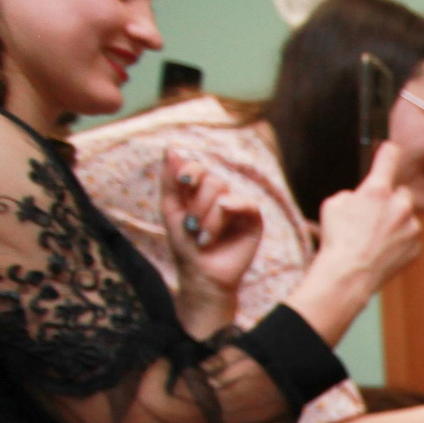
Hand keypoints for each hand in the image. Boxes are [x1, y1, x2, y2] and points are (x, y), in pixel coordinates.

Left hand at [161, 149, 262, 318]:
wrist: (201, 274)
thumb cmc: (185, 245)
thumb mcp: (170, 209)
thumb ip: (170, 180)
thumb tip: (171, 148)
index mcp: (200, 192)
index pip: (198, 167)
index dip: (190, 171)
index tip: (183, 184)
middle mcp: (220, 196)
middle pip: (210, 179)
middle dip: (196, 204)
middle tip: (191, 227)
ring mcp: (238, 206)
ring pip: (222, 191)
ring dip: (206, 216)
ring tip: (203, 236)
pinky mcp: (253, 219)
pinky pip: (243, 203)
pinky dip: (224, 216)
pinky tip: (213, 235)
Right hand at [315, 140, 423, 291]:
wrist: (350, 275)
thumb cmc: (337, 239)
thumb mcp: (334, 204)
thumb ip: (354, 194)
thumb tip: (362, 197)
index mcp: (377, 190)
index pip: (389, 157)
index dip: (388, 152)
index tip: (390, 149)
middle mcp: (400, 205)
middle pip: (402, 192)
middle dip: (391, 200)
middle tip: (374, 213)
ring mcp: (411, 227)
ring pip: (407, 217)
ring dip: (395, 222)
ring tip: (375, 237)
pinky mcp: (416, 247)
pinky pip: (410, 238)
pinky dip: (399, 241)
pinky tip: (382, 249)